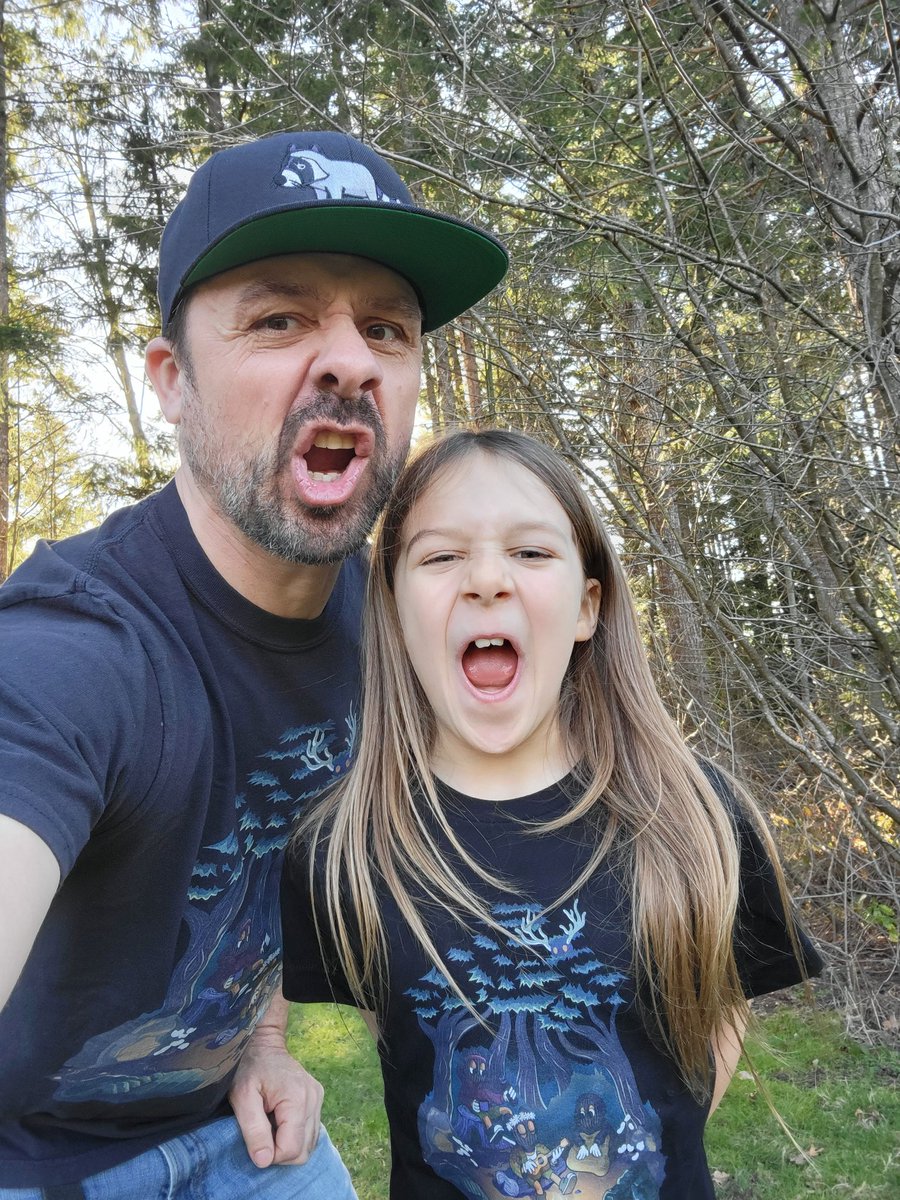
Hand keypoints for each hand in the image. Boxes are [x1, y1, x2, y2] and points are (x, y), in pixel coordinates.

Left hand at [229, 998, 322, 1167]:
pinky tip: (280, 1123)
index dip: (271, 1155)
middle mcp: (314, 1099)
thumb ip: (253, 1129)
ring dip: (288, 1145)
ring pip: (309, 1144)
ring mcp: (318, 1098)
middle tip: (261, 1136)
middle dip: (280, 1153)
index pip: (291, 1149)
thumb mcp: (242, 1097)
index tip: (255, 1142)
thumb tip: (264, 1162)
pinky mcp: (317, 1098)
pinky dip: (295, 1136)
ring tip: (270, 1127)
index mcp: (297, 1098)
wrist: (262, 1042)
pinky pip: (310, 1132)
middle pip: (303, 1151)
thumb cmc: (248, 1067)